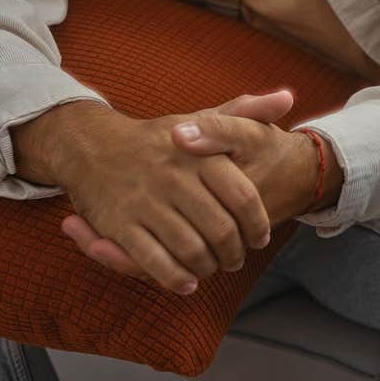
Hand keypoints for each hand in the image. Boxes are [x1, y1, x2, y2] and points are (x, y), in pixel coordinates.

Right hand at [26, 91, 293, 293]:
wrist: (92, 146)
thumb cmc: (159, 139)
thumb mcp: (202, 118)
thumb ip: (246, 112)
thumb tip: (287, 98)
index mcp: (199, 154)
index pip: (244, 198)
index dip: (258, 225)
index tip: (261, 238)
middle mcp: (173, 177)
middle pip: (221, 230)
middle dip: (234, 253)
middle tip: (236, 259)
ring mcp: (145, 202)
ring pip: (191, 250)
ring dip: (208, 267)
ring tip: (213, 268)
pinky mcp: (119, 224)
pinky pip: (154, 261)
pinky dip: (175, 278)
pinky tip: (186, 282)